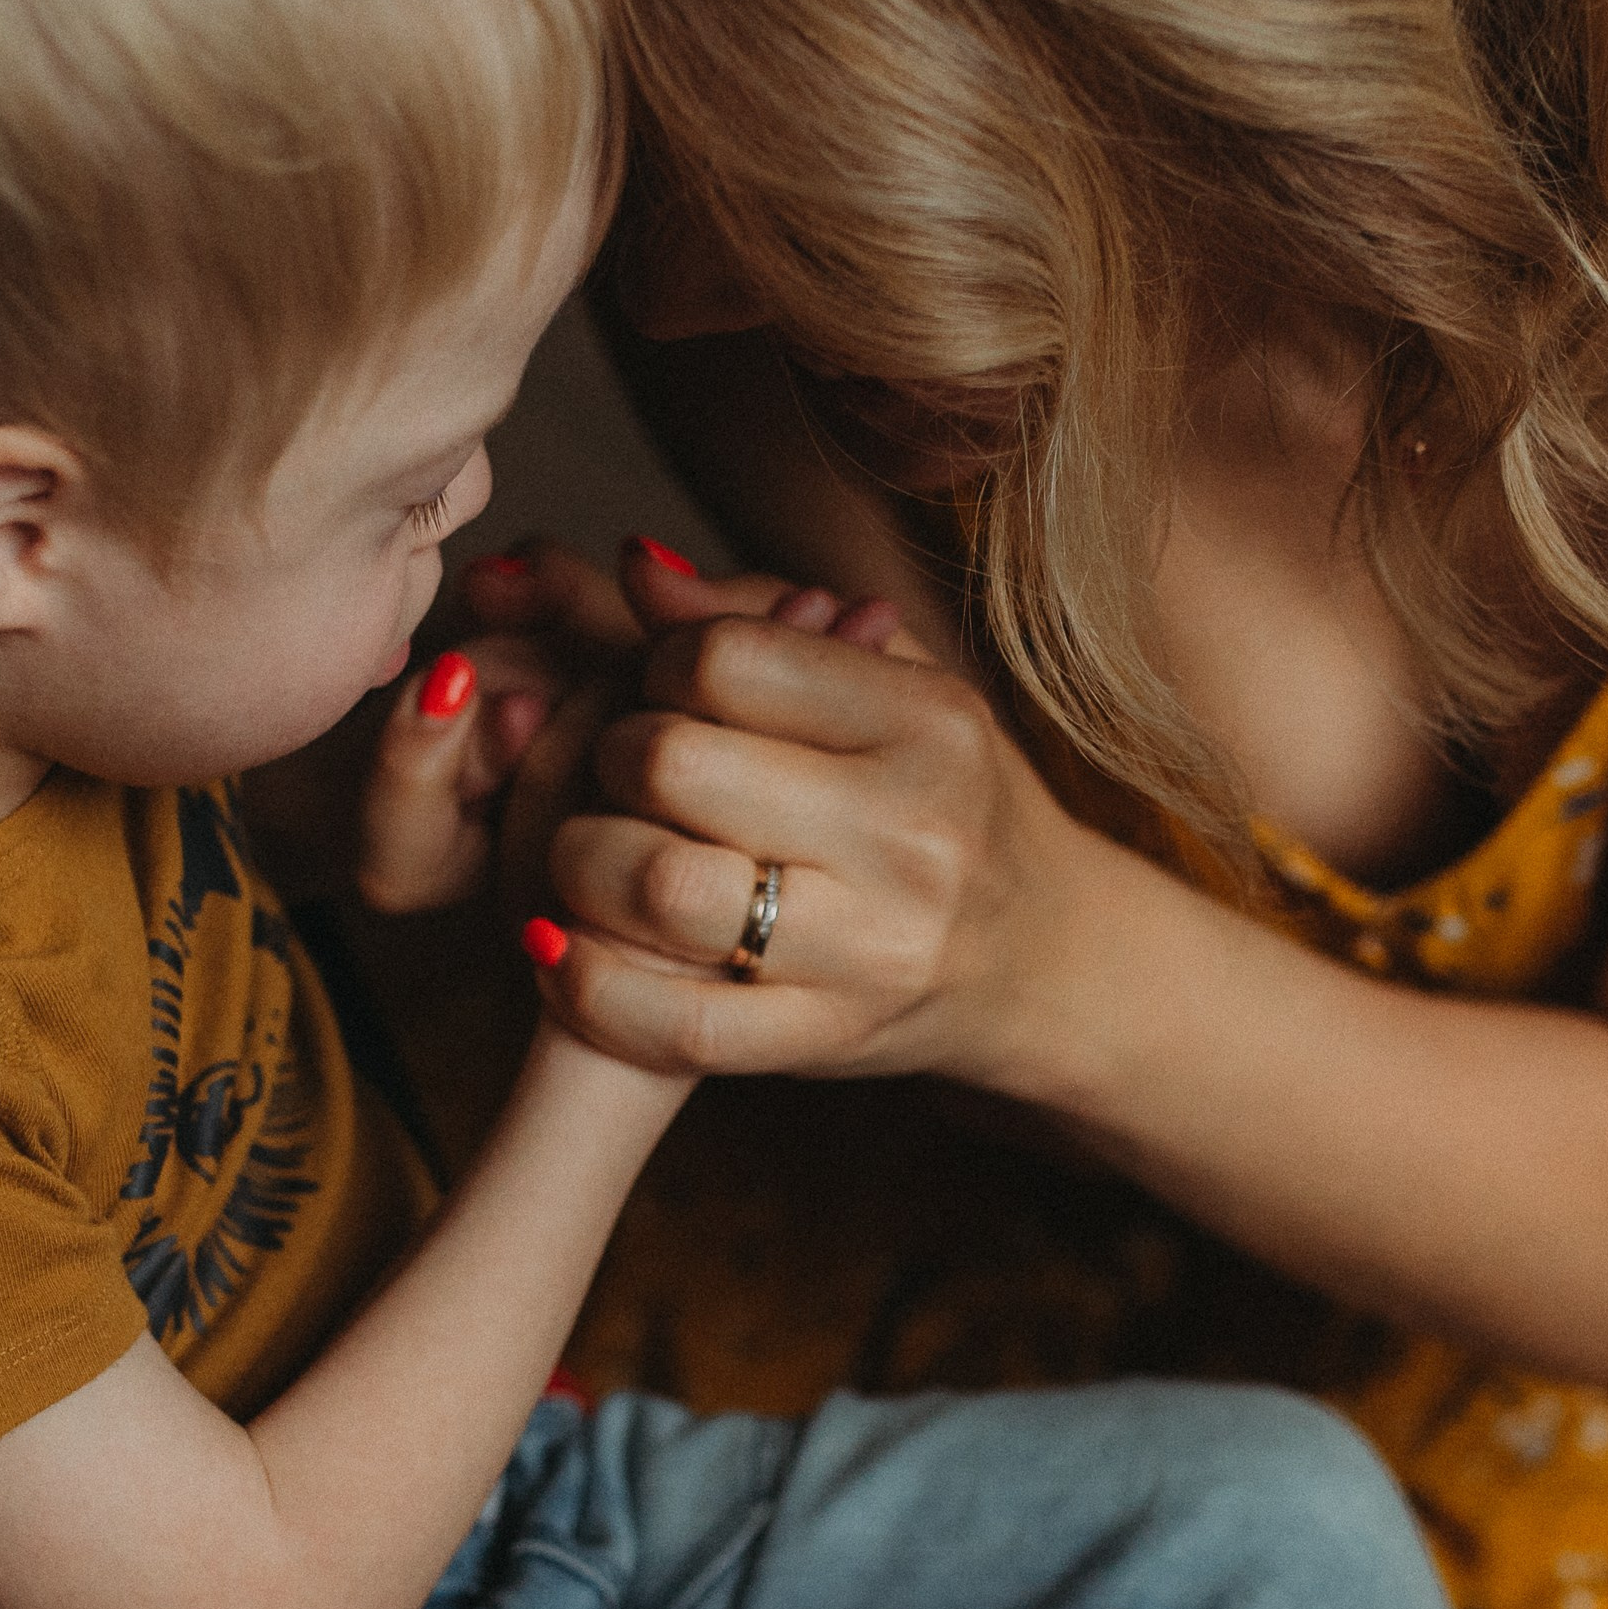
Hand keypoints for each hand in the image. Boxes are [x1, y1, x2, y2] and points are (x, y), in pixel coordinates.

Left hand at [531, 609, 1090, 1085]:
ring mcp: (872, 946)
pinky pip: (673, 1023)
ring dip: (579, 863)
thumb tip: (636, 570)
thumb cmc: (942, 800)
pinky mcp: (828, 1038)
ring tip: (588, 855)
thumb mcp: (889, 689)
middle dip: (607, 760)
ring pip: (656, 885)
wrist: (1046, 960)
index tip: (664, 697)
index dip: (655, 668)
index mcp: (927, 720)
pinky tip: (561, 951)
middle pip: (669, 765)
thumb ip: (759, 623)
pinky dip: (588, 985)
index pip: (722, 660)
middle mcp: (910, 830)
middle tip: (618, 779)